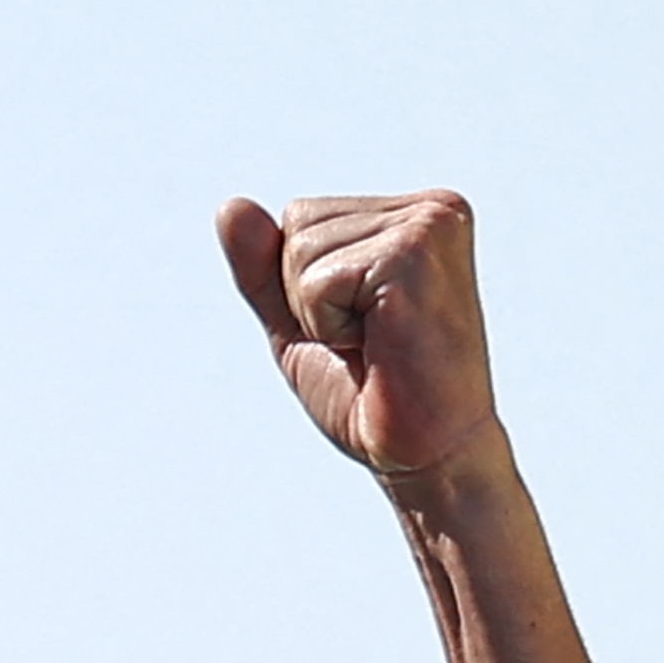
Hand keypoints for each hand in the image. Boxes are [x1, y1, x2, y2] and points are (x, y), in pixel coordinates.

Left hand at [217, 191, 496, 479]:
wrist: (426, 456)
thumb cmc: (373, 394)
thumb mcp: (300, 321)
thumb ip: (264, 266)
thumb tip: (230, 206)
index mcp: (415, 215)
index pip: (301, 217)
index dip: (306, 288)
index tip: (364, 328)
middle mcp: (433, 209)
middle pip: (299, 224)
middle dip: (311, 298)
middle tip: (370, 342)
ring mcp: (429, 227)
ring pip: (301, 249)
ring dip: (322, 315)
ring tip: (378, 345)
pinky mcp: (415, 256)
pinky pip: (316, 280)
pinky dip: (330, 327)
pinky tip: (381, 347)